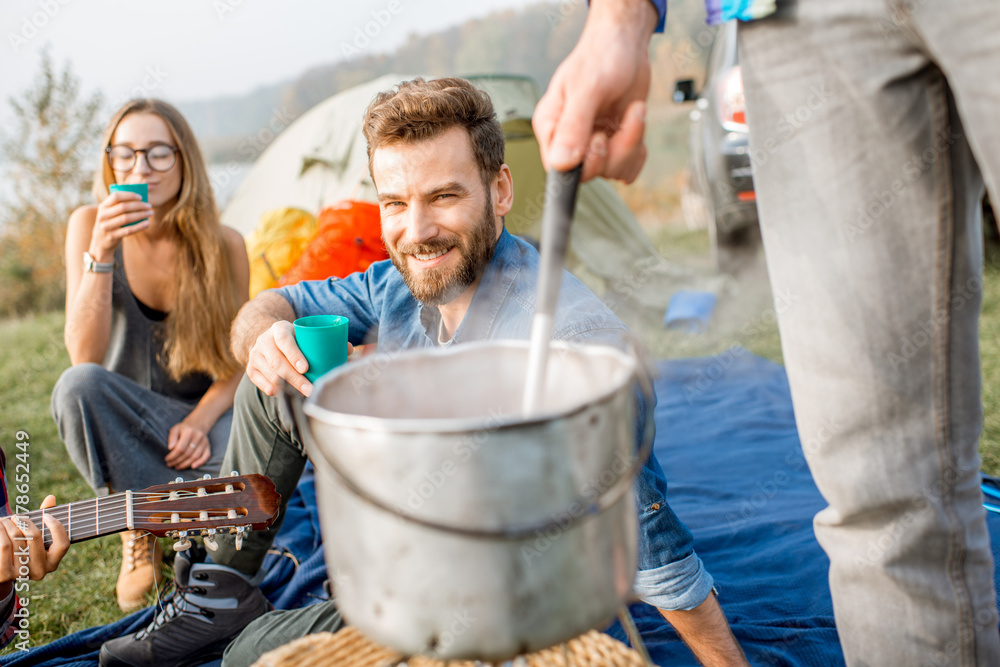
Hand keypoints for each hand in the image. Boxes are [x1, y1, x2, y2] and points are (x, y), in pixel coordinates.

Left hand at [0, 495, 69, 586]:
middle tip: (15, 517)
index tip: (46, 516)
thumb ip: (45, 519)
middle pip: (35, 536)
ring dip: (8, 525)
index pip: (63, 544)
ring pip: (17, 539)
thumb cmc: (22, 549)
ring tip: (5, 521)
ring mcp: (22, 574)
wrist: (1, 572)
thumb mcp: (35, 538)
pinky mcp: (5, 574)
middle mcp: (40, 571)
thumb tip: (51, 498)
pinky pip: (4, 546)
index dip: (56, 527)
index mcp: (52, 563)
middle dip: (24, 522)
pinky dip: (0, 531)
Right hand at [88, 191, 152, 260]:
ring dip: (141, 214)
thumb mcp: (110, 213)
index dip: (129, 195)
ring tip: (150, 213)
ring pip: (127, 218)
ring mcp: (106, 226)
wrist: (100, 242)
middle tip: (149, 206)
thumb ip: (121, 206)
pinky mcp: (112, 236)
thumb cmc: (111, 223)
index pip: (116, 196)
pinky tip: (147, 223)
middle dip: (139, 205)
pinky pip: (128, 230)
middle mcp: (103, 215)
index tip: (141, 197)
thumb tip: (144, 200)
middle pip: (123, 207)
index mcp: (103, 206)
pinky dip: (139, 226)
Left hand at [165, 421, 211, 469]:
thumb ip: (172, 438)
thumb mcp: (175, 429)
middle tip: (170, 464)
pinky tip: (192, 467)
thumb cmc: (184, 428)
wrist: (197, 424)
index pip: (180, 448)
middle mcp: (198, 437)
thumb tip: (170, 448)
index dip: (172, 456)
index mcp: (189, 432)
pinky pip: (206, 456)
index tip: (166, 459)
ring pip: (195, 457)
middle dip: (177, 461)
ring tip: (177, 466)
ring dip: (185, 464)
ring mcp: (204, 442)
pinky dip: (200, 463)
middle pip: (187, 454)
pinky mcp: (208, 446)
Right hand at [245, 321, 353, 397]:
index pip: (284, 341)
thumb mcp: (305, 334)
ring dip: (286, 388)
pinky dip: (276, 391)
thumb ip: (326, 340)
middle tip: (310, 389)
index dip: (294, 354)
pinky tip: (287, 395)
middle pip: (277, 362)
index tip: (306, 368)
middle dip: (294, 378)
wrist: (268, 339)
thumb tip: (349, 349)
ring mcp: (255, 356)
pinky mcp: (251, 369)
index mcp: (278, 329)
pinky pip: (263, 384)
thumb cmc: (294, 338)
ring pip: (270, 375)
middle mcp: (263, 341)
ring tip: (302, 395)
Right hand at [532, 1, 657, 183]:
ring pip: (613, 170)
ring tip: (633, 111)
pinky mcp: (614, 144)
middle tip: (618, 120)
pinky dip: (638, 147)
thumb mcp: (587, 88)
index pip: (559, 168)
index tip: (601, 139)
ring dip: (631, 142)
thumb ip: (573, 127)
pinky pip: (628, 167)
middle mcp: (569, 140)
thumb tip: (560, 163)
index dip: (583, 162)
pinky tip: (634, 122)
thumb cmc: (602, 57)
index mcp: (551, 127)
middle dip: (614, 150)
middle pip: (590, 173)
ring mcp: (592, 144)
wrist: (626, 45)